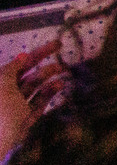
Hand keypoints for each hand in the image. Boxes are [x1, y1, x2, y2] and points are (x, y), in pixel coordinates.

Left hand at [2, 40, 63, 155]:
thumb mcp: (3, 83)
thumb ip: (12, 68)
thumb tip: (22, 57)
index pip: (16, 65)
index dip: (33, 54)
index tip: (54, 46)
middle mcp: (6, 93)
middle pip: (26, 73)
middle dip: (43, 61)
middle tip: (61, 49)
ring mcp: (16, 106)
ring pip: (34, 86)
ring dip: (48, 76)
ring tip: (63, 69)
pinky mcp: (26, 119)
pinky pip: (38, 102)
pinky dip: (49, 93)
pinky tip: (60, 85)